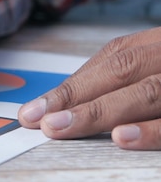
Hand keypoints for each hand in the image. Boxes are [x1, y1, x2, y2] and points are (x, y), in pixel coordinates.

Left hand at [18, 27, 160, 149]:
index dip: (71, 86)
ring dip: (101, 111)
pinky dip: (151, 131)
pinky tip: (122, 137)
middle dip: (76, 97)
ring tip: (63, 128)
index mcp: (160, 44)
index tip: (33, 111)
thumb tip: (66, 104)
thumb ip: (126, 78)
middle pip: (123, 70)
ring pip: (148, 91)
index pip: (112, 59)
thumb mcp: (159, 64)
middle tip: (42, 122)